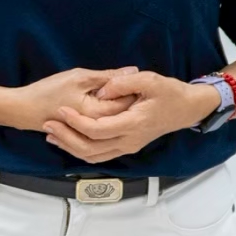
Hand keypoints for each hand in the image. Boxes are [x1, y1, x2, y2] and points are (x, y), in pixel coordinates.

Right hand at [6, 67, 141, 132]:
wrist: (22, 110)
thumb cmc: (46, 93)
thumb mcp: (78, 77)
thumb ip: (108, 76)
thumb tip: (133, 71)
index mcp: (98, 114)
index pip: (128, 102)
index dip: (133, 87)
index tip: (132, 76)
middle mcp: (98, 128)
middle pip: (124, 112)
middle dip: (128, 96)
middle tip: (126, 81)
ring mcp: (91, 133)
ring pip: (114, 119)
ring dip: (118, 105)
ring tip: (114, 91)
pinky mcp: (84, 133)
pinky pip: (103, 124)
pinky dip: (107, 112)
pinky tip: (102, 101)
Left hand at [42, 70, 220, 163]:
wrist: (188, 109)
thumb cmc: (170, 93)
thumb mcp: (150, 80)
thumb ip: (124, 83)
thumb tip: (103, 87)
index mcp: (133, 124)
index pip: (97, 130)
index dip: (75, 122)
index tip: (60, 110)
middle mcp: (129, 140)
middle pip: (90, 148)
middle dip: (65, 137)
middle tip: (47, 124)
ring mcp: (128, 146)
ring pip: (93, 155)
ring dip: (70, 146)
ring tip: (51, 133)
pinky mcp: (126, 146)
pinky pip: (99, 155)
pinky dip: (81, 150)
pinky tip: (68, 140)